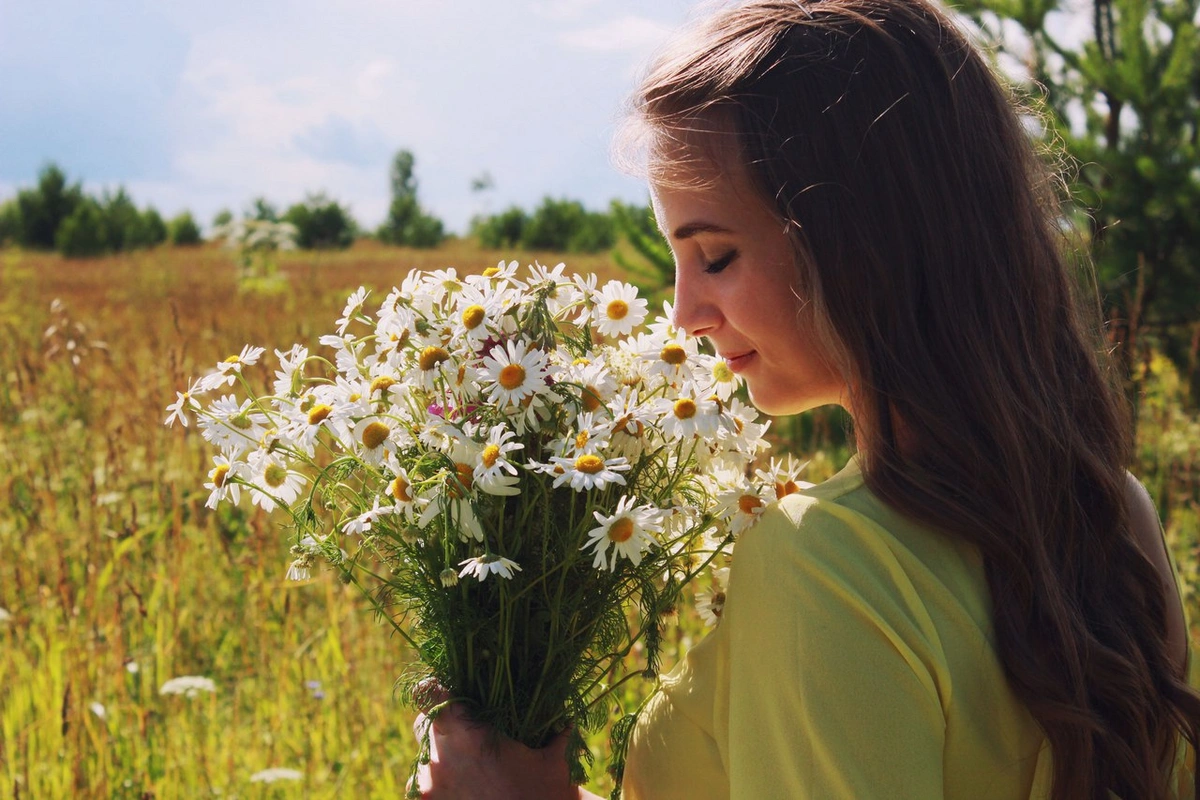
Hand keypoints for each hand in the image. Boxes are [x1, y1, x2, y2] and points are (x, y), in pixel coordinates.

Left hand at [410, 702, 580, 799]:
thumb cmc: (546, 794)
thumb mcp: (553, 757)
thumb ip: (551, 730)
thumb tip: (563, 715)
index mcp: (470, 734)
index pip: (430, 694)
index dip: (436, 688)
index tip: (447, 690)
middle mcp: (442, 757)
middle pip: (426, 722)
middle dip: (442, 723)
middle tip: (466, 735)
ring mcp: (430, 785)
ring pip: (423, 756)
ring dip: (441, 757)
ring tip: (470, 770)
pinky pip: (419, 786)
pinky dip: (438, 785)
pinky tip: (464, 789)